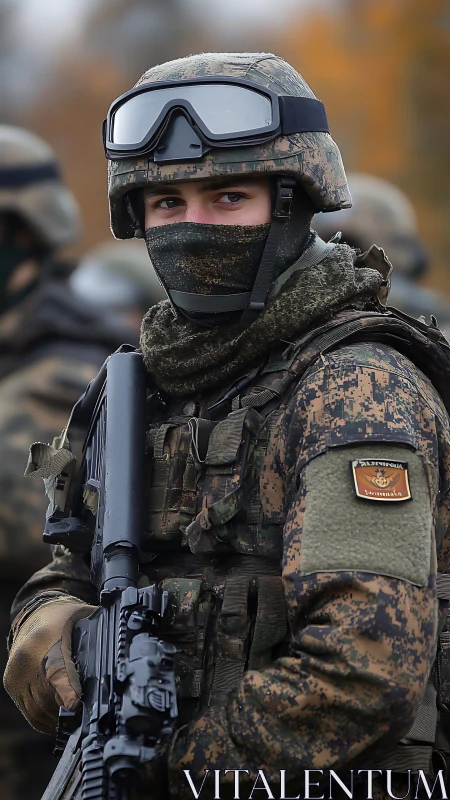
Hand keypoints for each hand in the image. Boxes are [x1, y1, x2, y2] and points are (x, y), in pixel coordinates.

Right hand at [3, 595, 95, 732]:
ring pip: (39, 709)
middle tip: (91, 714)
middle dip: (70, 708)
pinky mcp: (12, 684)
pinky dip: (47, 720)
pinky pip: (31, 712)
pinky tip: (62, 719)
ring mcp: (17, 673)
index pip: (56, 669)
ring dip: (59, 718)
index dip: (67, 689)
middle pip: (49, 696)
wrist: (34, 614)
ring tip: (79, 719)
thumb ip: (101, 635)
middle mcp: (27, 658)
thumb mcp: (85, 617)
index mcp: (47, 638)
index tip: (76, 704)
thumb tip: (124, 653)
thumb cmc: (65, 617)